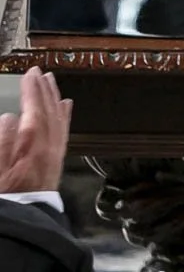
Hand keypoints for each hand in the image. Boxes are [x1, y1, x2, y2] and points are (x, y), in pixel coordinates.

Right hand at [0, 67, 72, 194]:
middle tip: (40, 72)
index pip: (36, 111)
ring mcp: (55, 153)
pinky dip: (65, 114)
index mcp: (34, 148)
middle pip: (50, 112)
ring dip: (55, 98)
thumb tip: (9, 117)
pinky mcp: (56, 160)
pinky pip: (64, 130)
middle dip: (45, 90)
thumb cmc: (8, 195)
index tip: (31, 73)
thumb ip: (1, 144)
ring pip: (59, 118)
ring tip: (51, 81)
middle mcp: (50, 147)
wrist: (24, 222)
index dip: (33, 91)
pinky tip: (66, 105)